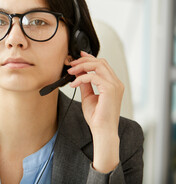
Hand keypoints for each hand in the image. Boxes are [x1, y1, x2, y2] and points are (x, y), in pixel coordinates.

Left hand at [67, 51, 123, 172]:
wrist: (102, 131)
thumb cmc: (97, 118)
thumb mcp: (88, 96)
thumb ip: (85, 84)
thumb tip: (79, 74)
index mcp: (113, 84)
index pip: (102, 65)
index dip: (90, 58)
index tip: (79, 56)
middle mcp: (116, 83)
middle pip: (100, 62)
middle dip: (84, 60)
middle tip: (71, 65)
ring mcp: (114, 85)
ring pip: (98, 65)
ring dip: (82, 66)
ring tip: (71, 71)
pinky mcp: (110, 89)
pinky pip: (93, 76)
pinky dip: (81, 78)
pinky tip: (74, 84)